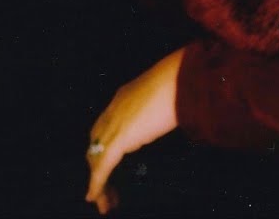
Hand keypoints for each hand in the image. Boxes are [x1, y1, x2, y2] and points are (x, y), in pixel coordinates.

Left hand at [86, 47, 184, 213]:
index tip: (108, 163)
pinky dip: (96, 183)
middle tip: (104, 189)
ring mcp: (115, 123)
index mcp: (123, 98)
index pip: (104, 126)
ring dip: (98, 181)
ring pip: (96, 158)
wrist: (180, 77)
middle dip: (97, 167)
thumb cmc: (182, 81)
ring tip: (104, 202)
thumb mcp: (167, 95)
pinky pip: (102, 166)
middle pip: (96, 144)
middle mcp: (114, 110)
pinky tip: (95, 196)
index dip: (103, 146)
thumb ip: (163, 107)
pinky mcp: (119, 138)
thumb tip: (176, 114)